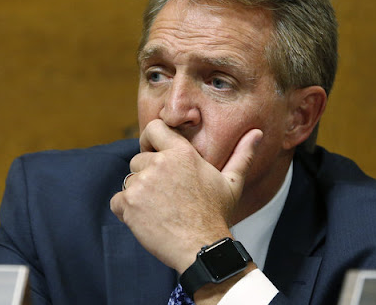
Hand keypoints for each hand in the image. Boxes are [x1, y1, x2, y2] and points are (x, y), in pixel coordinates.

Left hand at [110, 119, 262, 272]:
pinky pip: (117, 200)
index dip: (149, 140)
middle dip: (147, 175)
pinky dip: (126, 211)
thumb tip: (257, 133)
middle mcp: (159, 163)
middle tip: (166, 196)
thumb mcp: (232, 182)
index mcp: (181, 153)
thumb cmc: (216, 215)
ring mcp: (142, 183)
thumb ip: (242, 154)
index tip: (152, 152)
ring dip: (138, 194)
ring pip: (129, 181)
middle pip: (138, 160)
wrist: (202, 248)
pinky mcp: (129, 203)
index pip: (153, 128)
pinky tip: (147, 220)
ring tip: (160, 210)